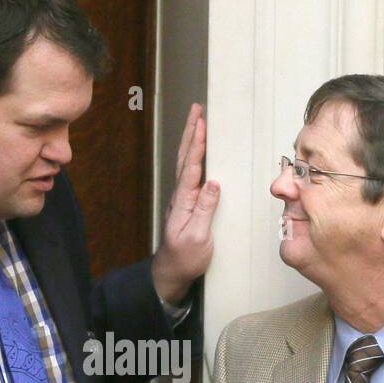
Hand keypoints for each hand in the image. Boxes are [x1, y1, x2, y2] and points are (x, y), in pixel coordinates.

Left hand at [153, 103, 219, 304]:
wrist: (170, 273)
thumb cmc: (185, 259)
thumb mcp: (199, 238)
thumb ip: (205, 210)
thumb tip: (213, 183)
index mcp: (184, 202)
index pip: (191, 168)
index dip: (197, 145)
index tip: (201, 124)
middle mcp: (181, 196)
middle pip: (185, 158)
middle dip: (191, 132)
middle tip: (197, 108)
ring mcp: (183, 199)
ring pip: (186, 163)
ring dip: (191, 139)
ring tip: (198, 119)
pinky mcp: (187, 203)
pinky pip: (190, 172)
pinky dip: (194, 155)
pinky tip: (198, 149)